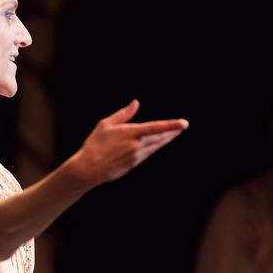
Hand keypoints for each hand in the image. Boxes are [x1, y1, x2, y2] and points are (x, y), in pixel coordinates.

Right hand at [69, 99, 188, 186]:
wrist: (88, 169)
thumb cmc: (94, 144)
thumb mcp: (105, 125)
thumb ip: (123, 114)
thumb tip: (136, 103)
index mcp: (129, 133)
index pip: (155, 127)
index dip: (171, 125)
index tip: (184, 124)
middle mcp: (136, 146)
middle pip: (159, 138)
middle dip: (171, 132)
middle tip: (182, 127)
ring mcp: (136, 157)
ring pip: (155, 147)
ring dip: (165, 140)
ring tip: (173, 134)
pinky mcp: (133, 165)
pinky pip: (147, 154)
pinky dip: (154, 147)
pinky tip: (156, 144)